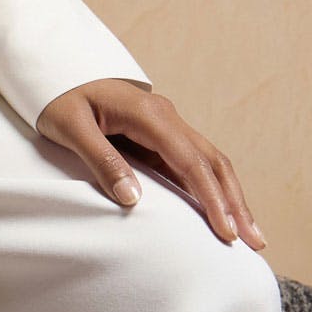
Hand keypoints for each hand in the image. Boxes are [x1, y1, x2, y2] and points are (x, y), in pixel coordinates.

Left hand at [35, 79, 267, 248]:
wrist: (56, 71)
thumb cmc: (59, 98)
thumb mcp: (70, 128)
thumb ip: (102, 161)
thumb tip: (134, 200)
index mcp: (149, 116)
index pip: (191, 162)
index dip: (212, 199)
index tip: (226, 232)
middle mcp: (167, 117)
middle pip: (213, 162)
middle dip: (236, 202)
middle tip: (255, 241)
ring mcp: (167, 125)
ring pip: (210, 162)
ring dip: (231, 196)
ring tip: (249, 233)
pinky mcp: (161, 135)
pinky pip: (194, 163)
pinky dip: (213, 188)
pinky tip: (221, 212)